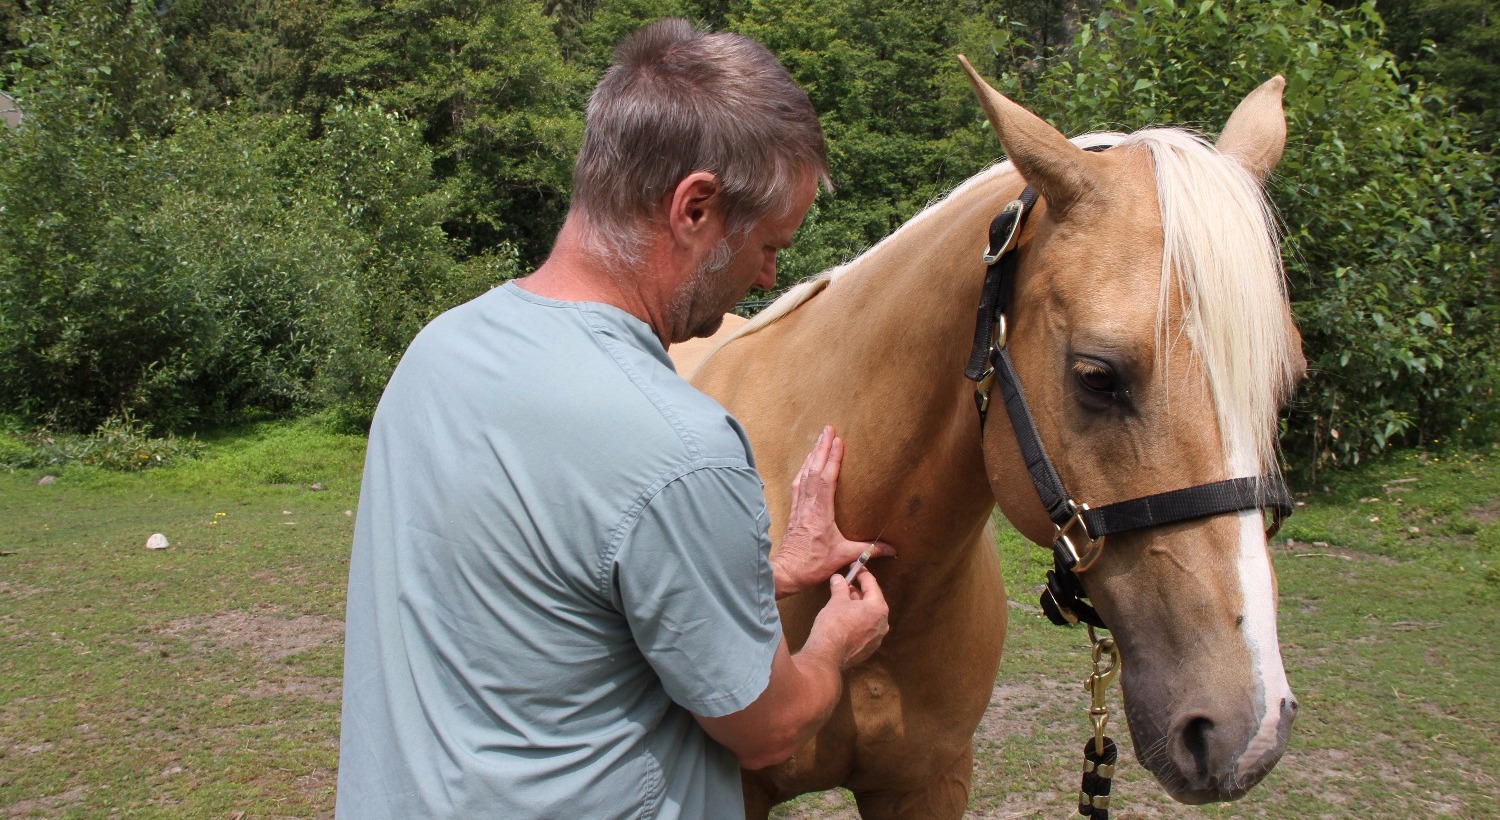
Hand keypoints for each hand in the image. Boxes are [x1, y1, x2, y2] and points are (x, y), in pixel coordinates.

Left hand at [772, 426, 894, 598]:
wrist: (789, 571)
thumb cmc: (814, 563)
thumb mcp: (844, 555)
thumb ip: (869, 550)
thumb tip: (892, 550)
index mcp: (820, 511)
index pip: (826, 478)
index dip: (832, 458)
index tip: (838, 441)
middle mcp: (808, 504)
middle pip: (814, 469)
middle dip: (821, 447)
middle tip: (828, 429)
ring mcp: (799, 505)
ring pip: (804, 473)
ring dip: (812, 455)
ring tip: (819, 439)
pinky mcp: (794, 510)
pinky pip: (798, 483)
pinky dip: (803, 469)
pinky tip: (806, 463)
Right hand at [804, 571, 889, 668]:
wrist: (828, 655)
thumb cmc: (834, 624)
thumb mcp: (836, 601)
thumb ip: (840, 587)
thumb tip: (838, 578)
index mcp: (878, 608)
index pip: (872, 585)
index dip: (862, 574)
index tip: (855, 568)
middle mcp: (882, 623)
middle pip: (872, 601)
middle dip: (859, 592)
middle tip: (846, 584)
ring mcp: (877, 638)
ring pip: (869, 616)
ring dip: (858, 607)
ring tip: (843, 601)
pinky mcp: (868, 649)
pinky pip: (865, 629)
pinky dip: (857, 621)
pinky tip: (845, 619)